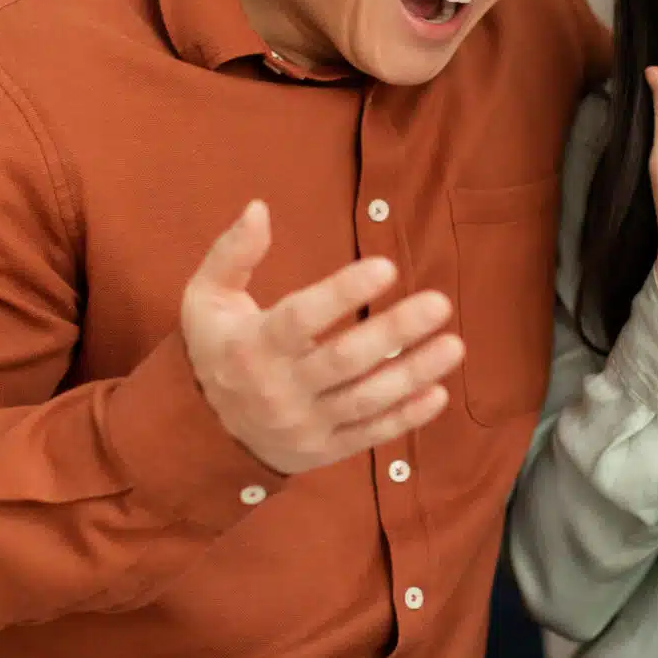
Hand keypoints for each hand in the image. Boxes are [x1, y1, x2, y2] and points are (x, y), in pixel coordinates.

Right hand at [180, 201, 460, 474]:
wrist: (204, 434)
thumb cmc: (216, 349)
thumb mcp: (206, 299)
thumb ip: (232, 253)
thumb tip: (258, 207)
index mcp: (251, 346)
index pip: (301, 318)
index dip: (344, 292)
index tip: (387, 267)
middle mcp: (278, 389)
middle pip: (344, 360)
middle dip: (394, 332)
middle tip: (440, 304)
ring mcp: (304, 424)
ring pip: (365, 399)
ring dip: (413, 373)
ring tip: (453, 345)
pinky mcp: (324, 450)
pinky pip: (370, 434)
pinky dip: (406, 417)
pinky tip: (439, 393)